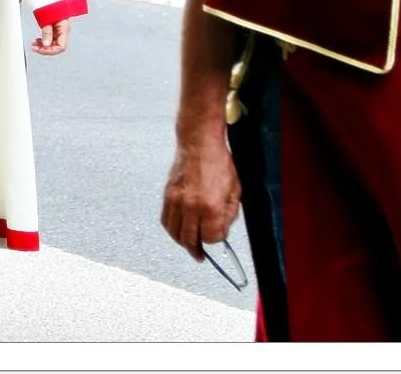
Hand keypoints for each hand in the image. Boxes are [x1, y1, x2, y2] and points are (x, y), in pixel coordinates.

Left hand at [32, 18, 71, 55]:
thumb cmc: (52, 5)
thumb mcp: (47, 20)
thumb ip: (47, 33)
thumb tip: (45, 45)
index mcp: (64, 29)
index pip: (61, 47)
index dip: (50, 50)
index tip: (39, 49)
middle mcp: (63, 31)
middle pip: (56, 47)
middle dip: (45, 49)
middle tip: (34, 47)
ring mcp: (60, 31)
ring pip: (53, 44)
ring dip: (43, 46)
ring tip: (34, 44)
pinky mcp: (55, 30)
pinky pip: (50, 39)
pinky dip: (43, 41)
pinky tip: (37, 41)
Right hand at [160, 133, 240, 259]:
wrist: (199, 144)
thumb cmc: (219, 163)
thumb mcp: (234, 190)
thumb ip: (229, 214)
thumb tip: (221, 232)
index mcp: (211, 206)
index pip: (211, 237)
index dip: (217, 240)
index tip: (219, 237)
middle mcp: (191, 206)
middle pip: (190, 239)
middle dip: (197, 250)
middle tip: (200, 256)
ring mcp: (176, 200)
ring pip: (174, 232)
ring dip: (182, 242)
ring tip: (189, 245)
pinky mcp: (167, 195)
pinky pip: (165, 220)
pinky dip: (171, 230)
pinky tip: (178, 231)